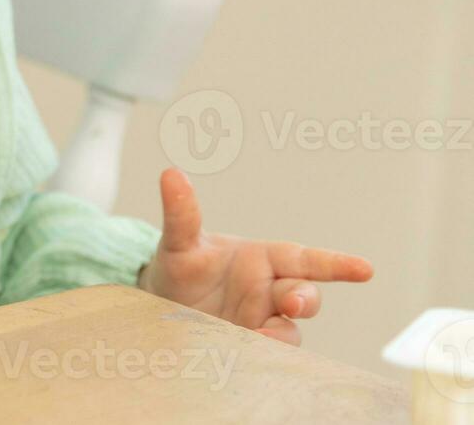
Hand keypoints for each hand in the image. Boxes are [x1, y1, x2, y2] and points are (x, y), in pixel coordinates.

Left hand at [136, 168, 373, 344]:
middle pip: (304, 295)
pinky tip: (244, 352)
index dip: (336, 264)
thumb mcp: (179, 242)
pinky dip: (261, 354)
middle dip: (304, 299)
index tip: (365, 269)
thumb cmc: (183, 267)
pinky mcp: (247, 347)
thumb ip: (181, 214)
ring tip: (257, 335)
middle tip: (291, 303)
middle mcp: (270, 292)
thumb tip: (170, 174)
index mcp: (262, 260)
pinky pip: (265, 354)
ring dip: (280, 334)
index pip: (305, 259)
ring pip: (289, 331)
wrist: (163, 304)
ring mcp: (262, 322)